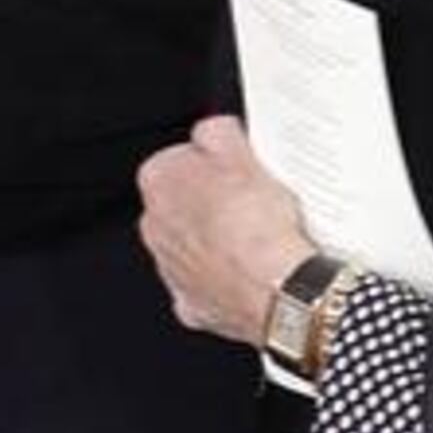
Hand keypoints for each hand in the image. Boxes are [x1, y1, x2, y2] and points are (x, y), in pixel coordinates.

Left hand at [134, 114, 317, 344]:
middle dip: (213, 204)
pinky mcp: (192, 303)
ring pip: (195, 246)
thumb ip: (217, 131)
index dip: (214, 164)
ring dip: (219, 243)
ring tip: (257, 242)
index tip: (236, 170)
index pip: (180, 160)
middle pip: (186, 205)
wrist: (279, 288)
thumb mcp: (240, 153)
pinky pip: (208, 287)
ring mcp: (170, 267)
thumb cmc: (258, 226)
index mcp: (158, 181)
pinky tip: (250, 275)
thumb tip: (214, 130)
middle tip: (251, 205)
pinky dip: (227, 282)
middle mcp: (153, 225)